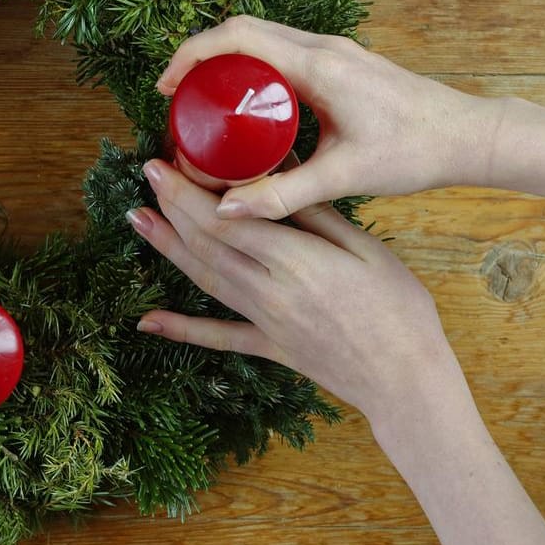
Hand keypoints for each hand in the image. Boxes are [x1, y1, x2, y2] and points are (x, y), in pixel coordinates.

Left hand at [128, 157, 464, 421]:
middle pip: (206, 244)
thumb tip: (279, 174)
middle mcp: (269, 291)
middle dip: (171, 207)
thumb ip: (314, 214)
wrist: (408, 379)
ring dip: (166, 248)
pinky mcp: (268, 347)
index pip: (225, 220)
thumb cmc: (398, 308)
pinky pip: (217, 336)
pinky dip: (180, 327)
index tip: (163, 165)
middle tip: (146, 177)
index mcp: (295, 261)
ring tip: (136, 220)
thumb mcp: (364, 249)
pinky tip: (147, 320)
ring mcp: (264, 322)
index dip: (187, 192)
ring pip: (204, 279)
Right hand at [157, 15, 494, 219]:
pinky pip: (282, 51)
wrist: (469, 136)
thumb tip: (224, 212)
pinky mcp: (341, 62)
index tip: (167, 85)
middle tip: (177, 97)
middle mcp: (323, 47)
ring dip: (226, 60)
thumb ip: (282, 194)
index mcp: (318, 66)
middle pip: (242, 30)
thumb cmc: (415, 152)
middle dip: (200, 56)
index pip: (238, 38)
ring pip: (262, 38)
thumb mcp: (344, 176)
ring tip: (204, 102)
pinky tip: (249, 107)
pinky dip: (253, 68)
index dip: (192, 54)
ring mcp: (333, 50)